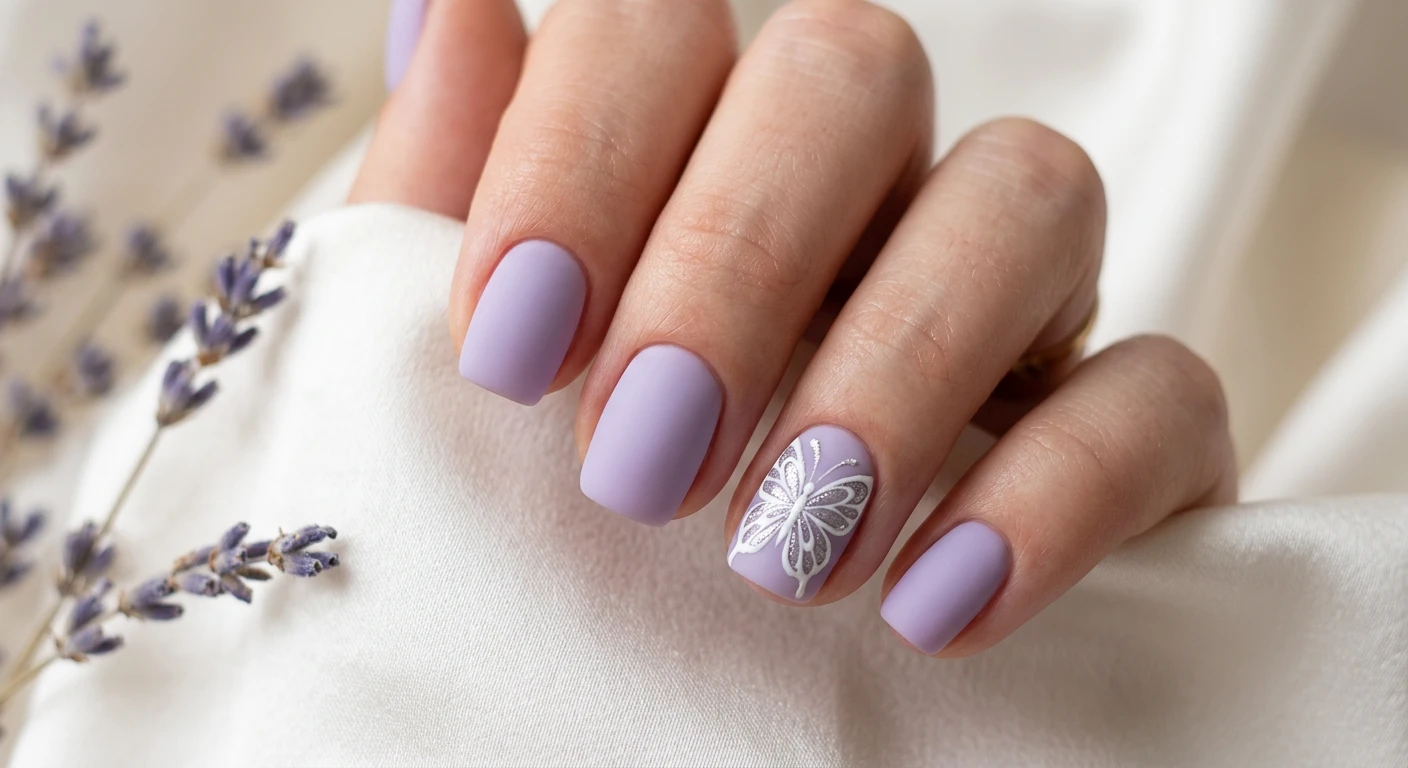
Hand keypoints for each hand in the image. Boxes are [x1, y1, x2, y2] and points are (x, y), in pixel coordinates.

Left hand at [350, 0, 1236, 656]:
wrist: (719, 704)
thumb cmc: (585, 518)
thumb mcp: (495, 368)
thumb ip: (456, 194)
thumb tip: (458, 8)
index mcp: (701, 153)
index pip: (661, 27)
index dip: (581, 153)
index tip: (508, 348)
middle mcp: (868, 190)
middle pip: (853, 72)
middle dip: (730, 263)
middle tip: (637, 462)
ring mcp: (1016, 295)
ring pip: (1030, 191)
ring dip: (893, 371)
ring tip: (779, 555)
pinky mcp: (1134, 429)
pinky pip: (1158, 391)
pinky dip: (1053, 493)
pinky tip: (936, 603)